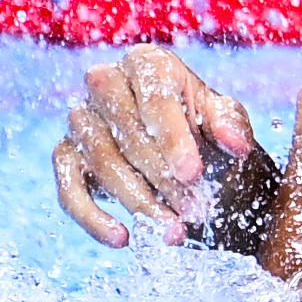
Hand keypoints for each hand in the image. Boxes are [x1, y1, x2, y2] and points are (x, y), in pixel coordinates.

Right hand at [53, 44, 282, 251]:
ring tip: (173, 231)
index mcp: (147, 63)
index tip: (193, 173)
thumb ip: (230, 125)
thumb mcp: (224, 121)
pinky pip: (70, 189)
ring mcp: (80, 119)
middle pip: (127, 131)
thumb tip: (236, 143)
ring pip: (102, 162)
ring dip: (139, 202)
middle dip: (163, 177)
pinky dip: (93, 218)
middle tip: (195, 211)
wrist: (180, 150)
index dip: (174, 137)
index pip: (155, 96)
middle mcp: (104, 82)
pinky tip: (123, 238)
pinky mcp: (66, 155)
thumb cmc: (203, 127)